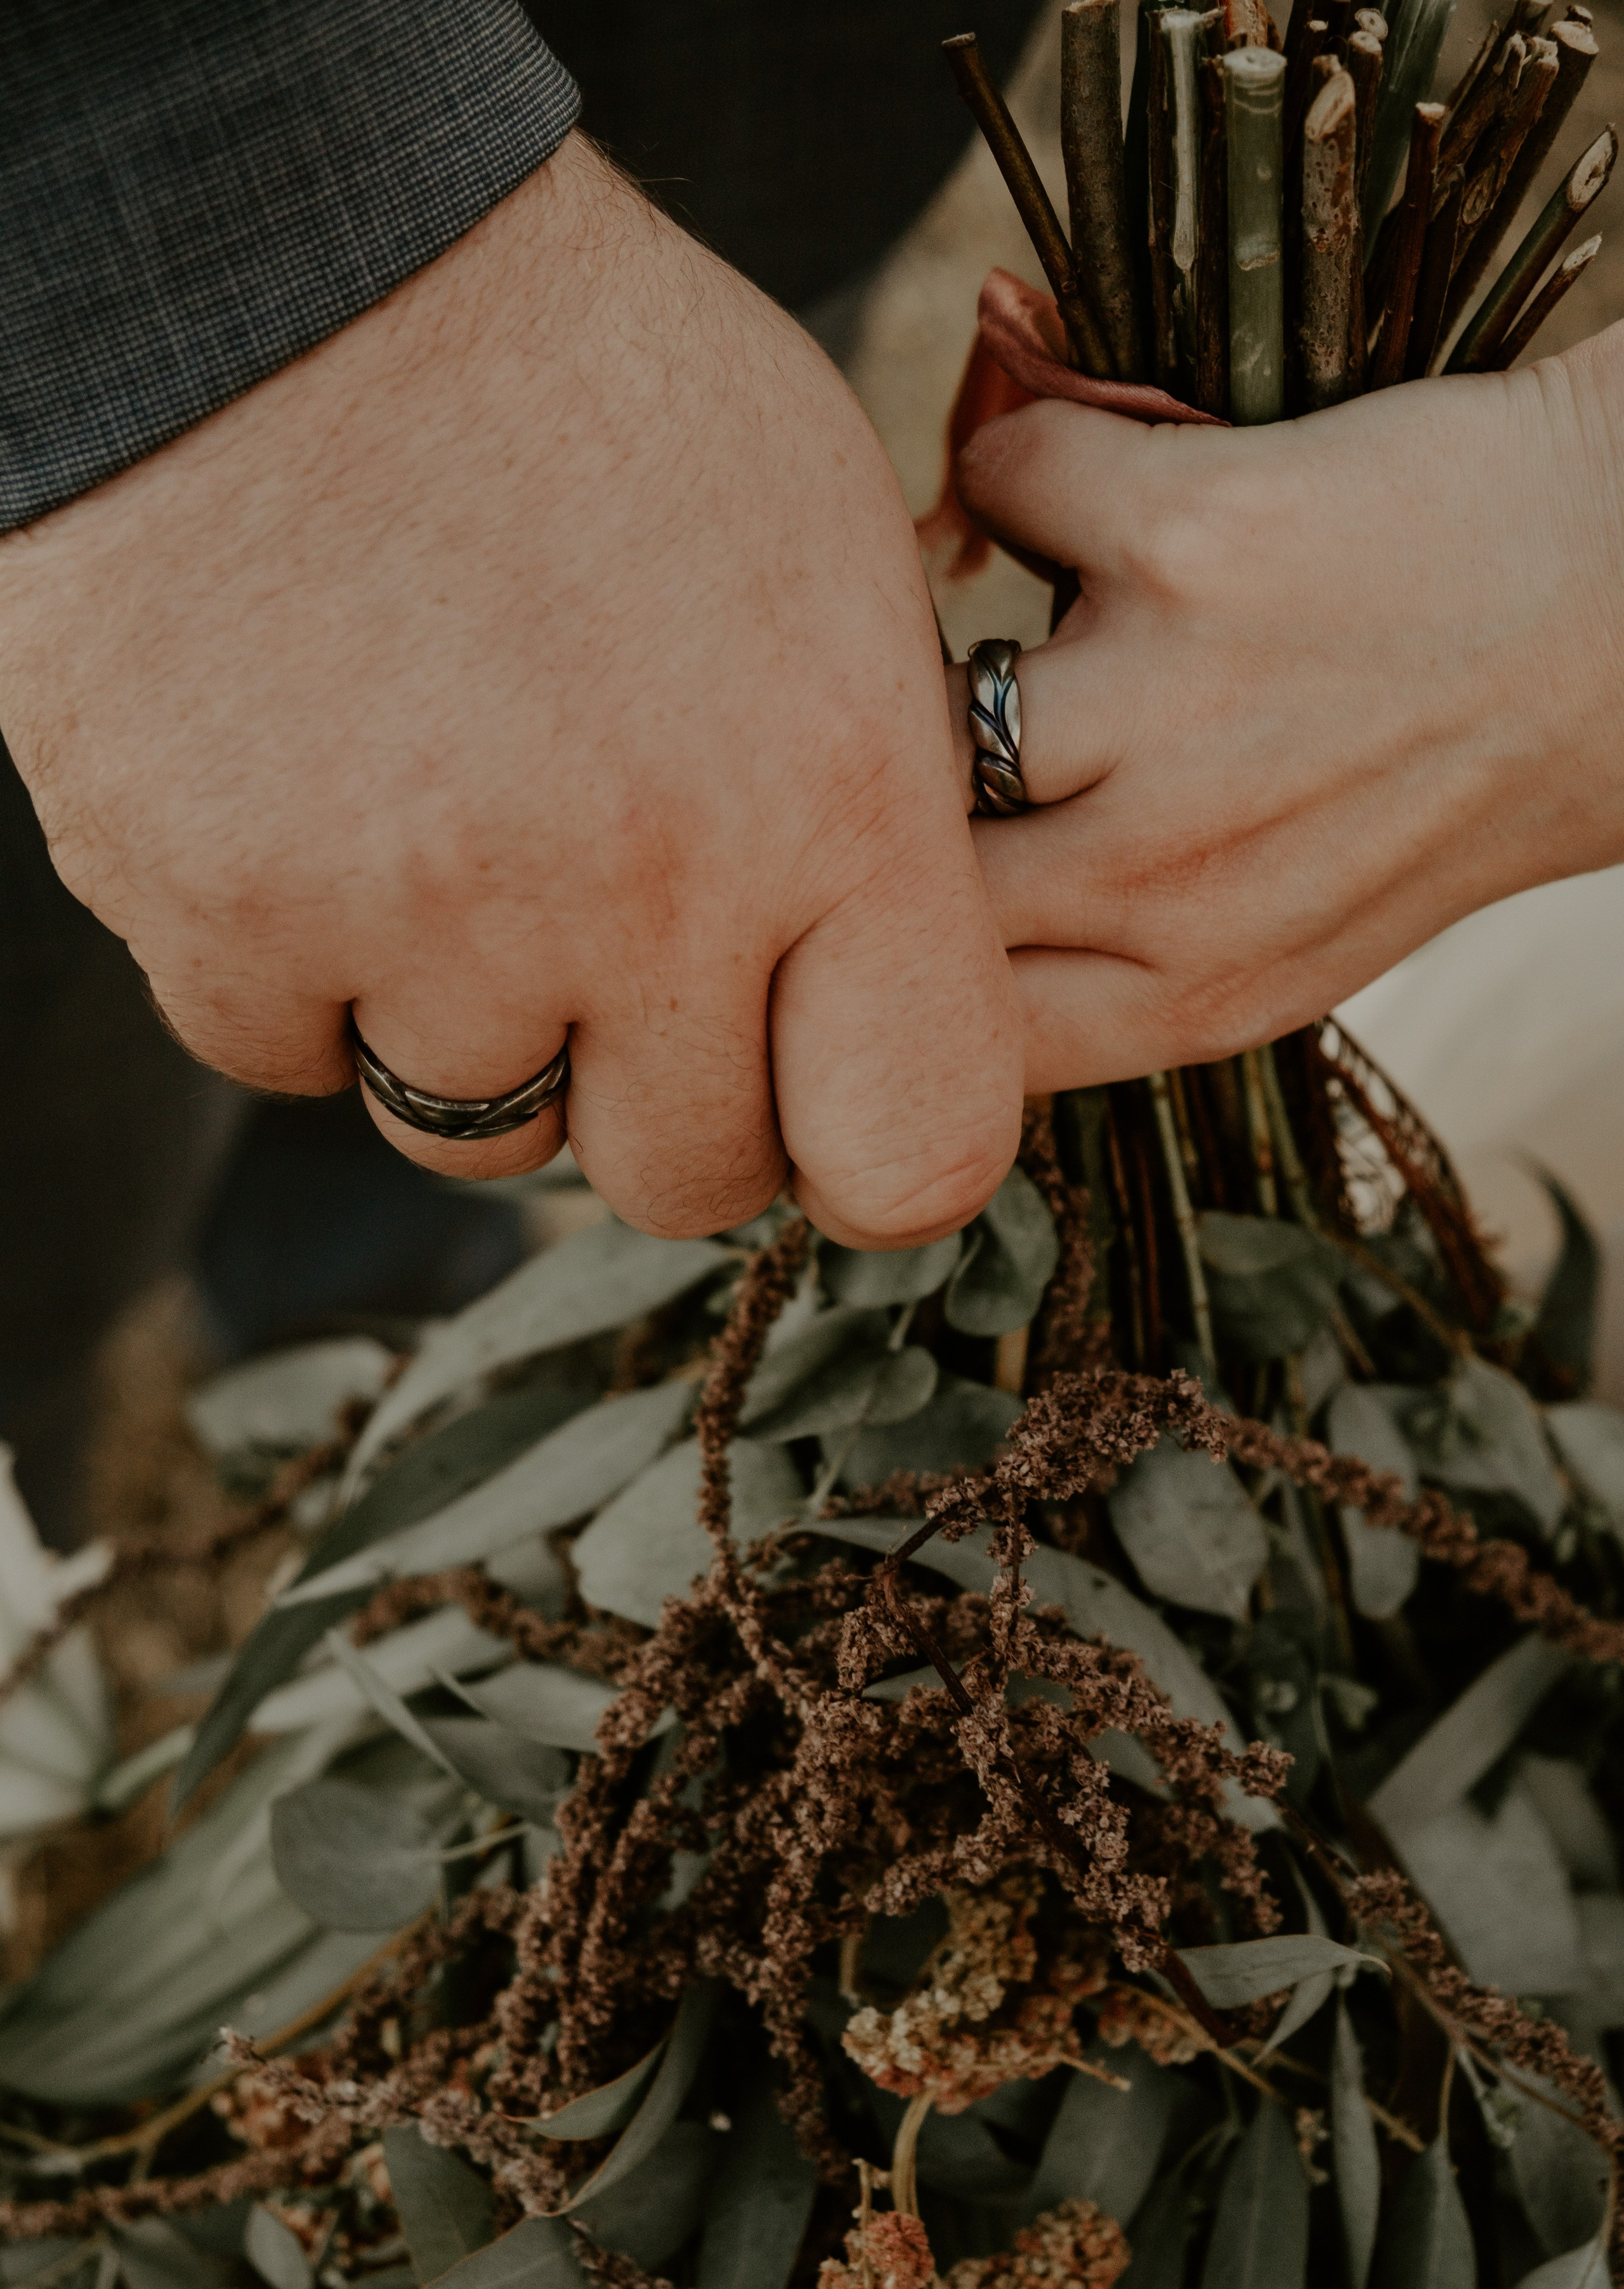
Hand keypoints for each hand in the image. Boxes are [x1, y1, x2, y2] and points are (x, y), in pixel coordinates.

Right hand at [0, 136, 1021, 1246]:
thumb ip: (870, 807)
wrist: (290, 257)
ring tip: (453, 828)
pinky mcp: (227, 914)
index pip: (916, 1155)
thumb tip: (883, 988)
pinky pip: (301, 1060)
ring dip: (476, 1026)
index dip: (868, 1144)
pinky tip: (324, 813)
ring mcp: (422, 916)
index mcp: (835, 794)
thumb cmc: (589, 392)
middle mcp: (642, 888)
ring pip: (477, 1133)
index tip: (821, 1085)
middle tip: (610, 928)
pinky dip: (312, 976)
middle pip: (683, 1177)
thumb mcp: (827, 554)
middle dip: (653, 1082)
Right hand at [949, 329, 1623, 1089]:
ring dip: (921, 626)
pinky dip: (1019, 463)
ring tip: (996, 598)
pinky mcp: (1195, 542)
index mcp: (1194, 996)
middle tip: (909, 729)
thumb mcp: (1289, 936)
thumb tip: (935, 934)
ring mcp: (1173, 715)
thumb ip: (1125, 960)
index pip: (946, 1037)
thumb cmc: (1450, 769)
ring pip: (911, 695)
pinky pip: (1003, 482)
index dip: (883, 975)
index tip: (874, 904)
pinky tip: (1089, 484)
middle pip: (900, 875)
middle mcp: (1170, 882)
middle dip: (878, 802)